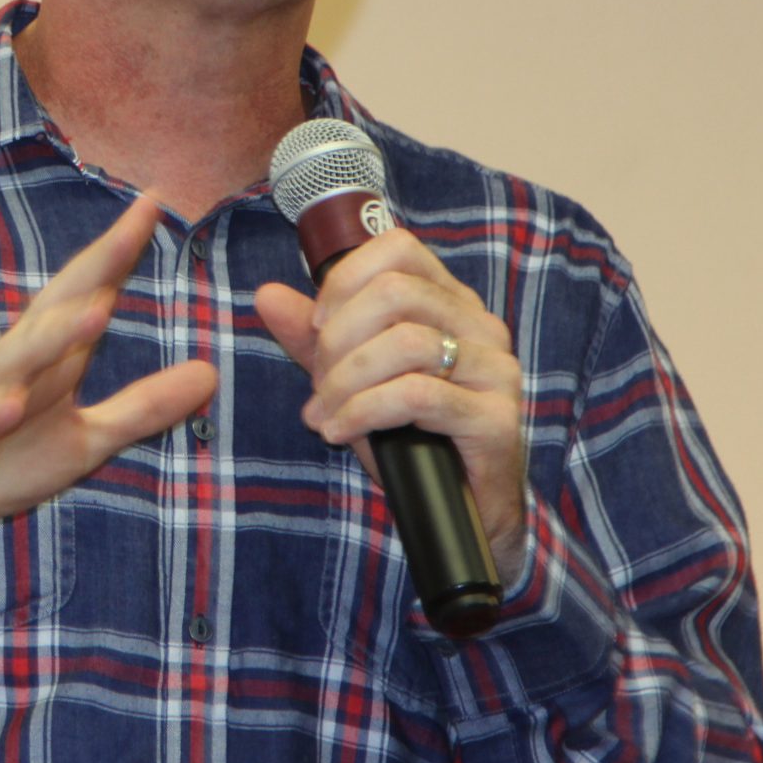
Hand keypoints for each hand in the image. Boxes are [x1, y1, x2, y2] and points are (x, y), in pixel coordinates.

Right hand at [0, 193, 217, 564]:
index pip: (85, 293)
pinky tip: (12, 404)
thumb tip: (211, 374)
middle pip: (55, 309)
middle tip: (134, 229)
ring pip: (15, 359)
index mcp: (47, 359)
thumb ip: (143, 408)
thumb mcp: (84, 439)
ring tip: (96, 311)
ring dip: (54, 335)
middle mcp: (13, 365)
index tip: (156, 202)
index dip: (118, 252)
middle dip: (94, 268)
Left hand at [253, 230, 526, 573]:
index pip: (400, 248)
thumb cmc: (410, 439)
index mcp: (450, 303)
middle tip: (319, 385)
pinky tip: (341, 432)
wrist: (461, 514)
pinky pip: (416, 395)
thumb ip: (315, 338)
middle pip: (396, 292)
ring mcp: (495, 370)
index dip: (345, 280)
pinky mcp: (495, 418)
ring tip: (326, 414)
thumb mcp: (354, 380)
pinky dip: (364, 410)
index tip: (317, 325)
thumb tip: (267, 295)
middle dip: (338, 338)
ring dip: (347, 379)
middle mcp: (481, 327)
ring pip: (406, 342)